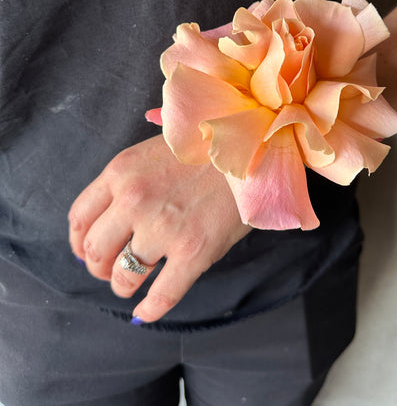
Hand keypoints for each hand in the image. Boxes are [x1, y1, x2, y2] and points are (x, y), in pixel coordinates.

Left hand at [69, 135, 251, 321]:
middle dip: (99, 267)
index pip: (80, 217)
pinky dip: (149, 310)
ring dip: (123, 287)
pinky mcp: (193, 252)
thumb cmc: (208, 148)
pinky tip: (145, 312)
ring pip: (125, 276)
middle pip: (96, 250)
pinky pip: (162, 295)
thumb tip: (114, 210)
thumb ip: (131, 176)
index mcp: (121, 172)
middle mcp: (134, 201)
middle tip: (109, 271)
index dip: (80, 241)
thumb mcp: (157, 148)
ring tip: (130, 286)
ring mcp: (163, 228)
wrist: (252, 151)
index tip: (87, 250)